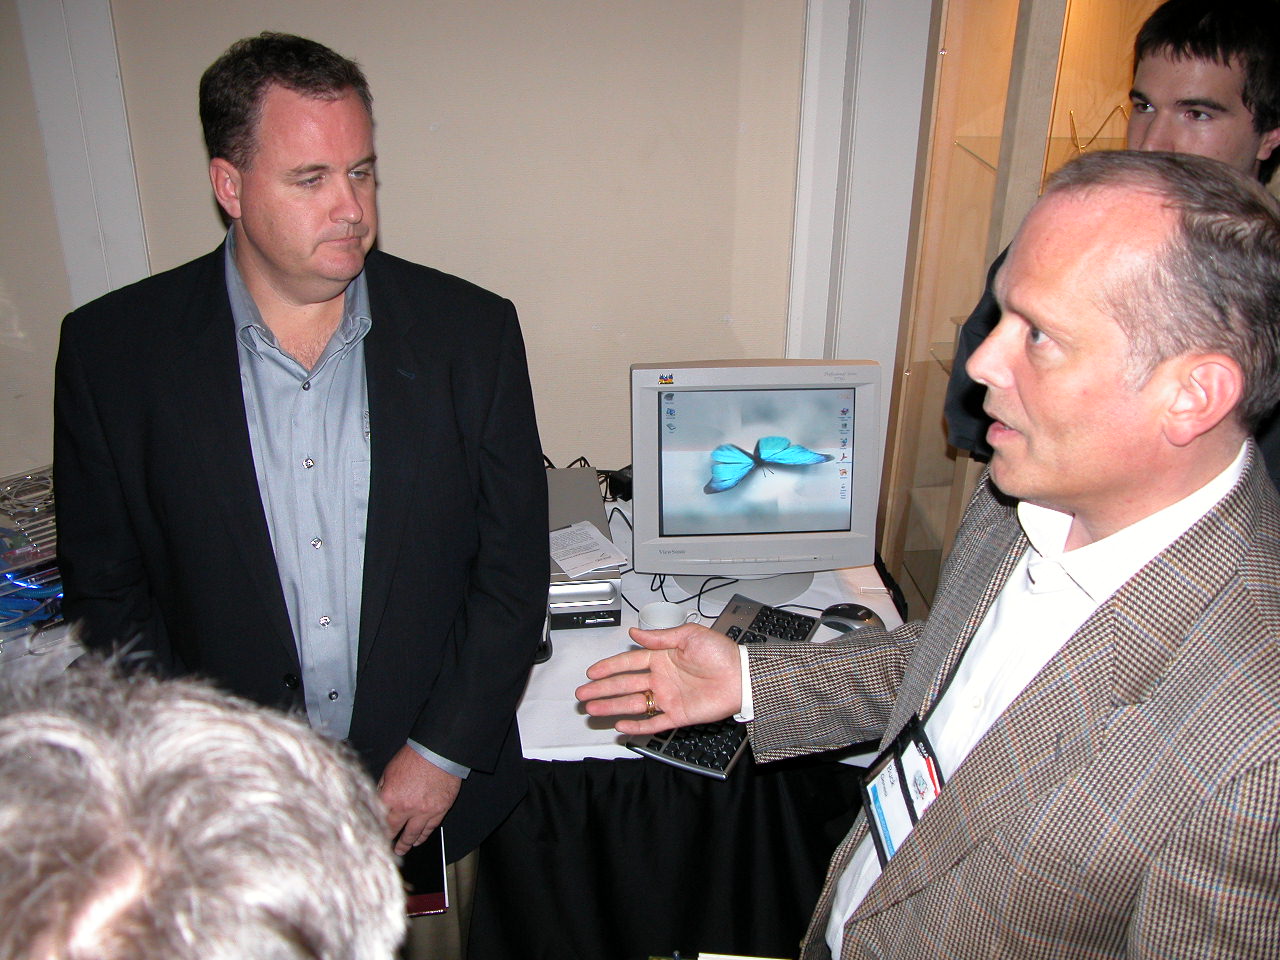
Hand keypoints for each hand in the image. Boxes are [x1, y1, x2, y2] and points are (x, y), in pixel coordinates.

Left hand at [377, 745, 462, 855]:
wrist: (438, 751)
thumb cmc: (414, 757)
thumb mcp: (389, 770)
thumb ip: (383, 788)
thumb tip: (378, 801)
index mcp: (389, 797)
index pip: (379, 820)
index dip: (376, 830)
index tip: (375, 836)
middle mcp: (405, 808)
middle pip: (395, 830)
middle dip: (390, 840)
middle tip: (387, 848)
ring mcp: (424, 811)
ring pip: (413, 834)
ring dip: (406, 843)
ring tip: (402, 849)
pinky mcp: (439, 810)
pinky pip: (430, 828)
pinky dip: (423, 836)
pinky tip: (419, 840)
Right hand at [575, 623, 741, 734]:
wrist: (742, 676)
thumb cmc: (722, 654)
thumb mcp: (689, 635)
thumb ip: (660, 637)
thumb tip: (635, 633)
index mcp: (663, 658)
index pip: (629, 663)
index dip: (609, 667)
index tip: (592, 671)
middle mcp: (663, 678)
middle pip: (625, 685)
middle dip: (603, 689)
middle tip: (583, 693)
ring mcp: (669, 698)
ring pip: (633, 704)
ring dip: (612, 706)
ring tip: (593, 708)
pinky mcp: (679, 715)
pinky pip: (653, 723)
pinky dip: (637, 726)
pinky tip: (621, 725)